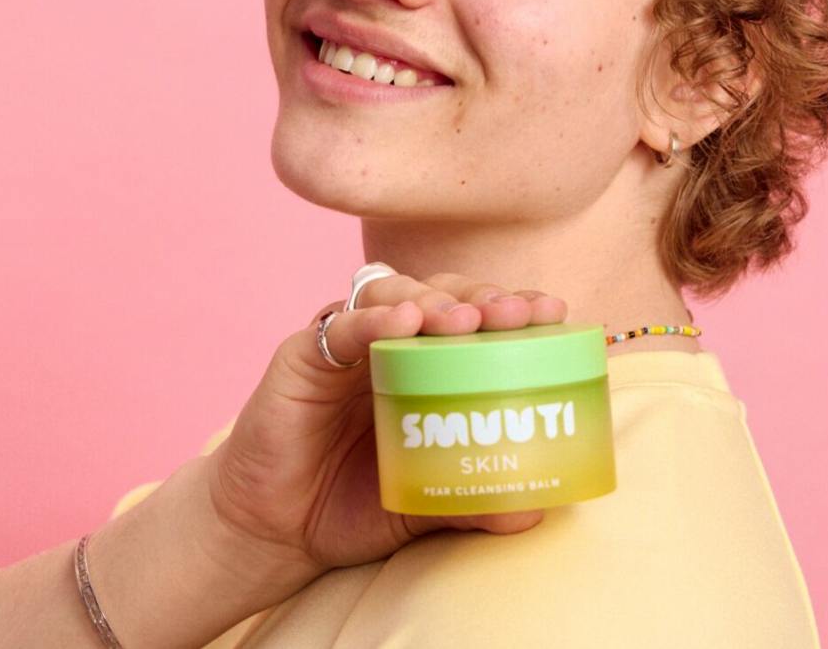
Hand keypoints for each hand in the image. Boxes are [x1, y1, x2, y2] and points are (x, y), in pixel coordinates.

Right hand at [204, 270, 567, 582]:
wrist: (273, 533)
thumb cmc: (350, 506)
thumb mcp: (426, 506)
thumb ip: (474, 503)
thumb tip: (537, 508)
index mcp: (427, 367)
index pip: (477, 319)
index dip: (514, 307)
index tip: (555, 311)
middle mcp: (390, 344)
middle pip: (442, 295)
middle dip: (483, 297)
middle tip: (517, 313)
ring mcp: (347, 344)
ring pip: (394, 296)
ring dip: (433, 301)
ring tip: (465, 320)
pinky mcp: (303, 356)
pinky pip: (339, 326)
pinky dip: (372, 321)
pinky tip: (402, 324)